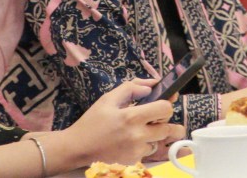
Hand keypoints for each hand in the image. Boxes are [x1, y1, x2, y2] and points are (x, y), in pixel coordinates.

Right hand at [58, 79, 182, 165]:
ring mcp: (137, 151)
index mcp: (131, 117)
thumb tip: (152, 85)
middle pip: (168, 128)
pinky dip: (145, 145)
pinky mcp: (134, 161)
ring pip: (159, 141)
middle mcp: (137, 136)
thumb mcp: (108, 98)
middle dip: (165, 121)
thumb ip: (131, 87)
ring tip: (141, 129)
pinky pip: (148, 151)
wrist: (78, 148)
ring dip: (155, 134)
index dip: (166, 104)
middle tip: (155, 118)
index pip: (165, 109)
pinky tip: (132, 140)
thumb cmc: (92, 121)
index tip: (159, 104)